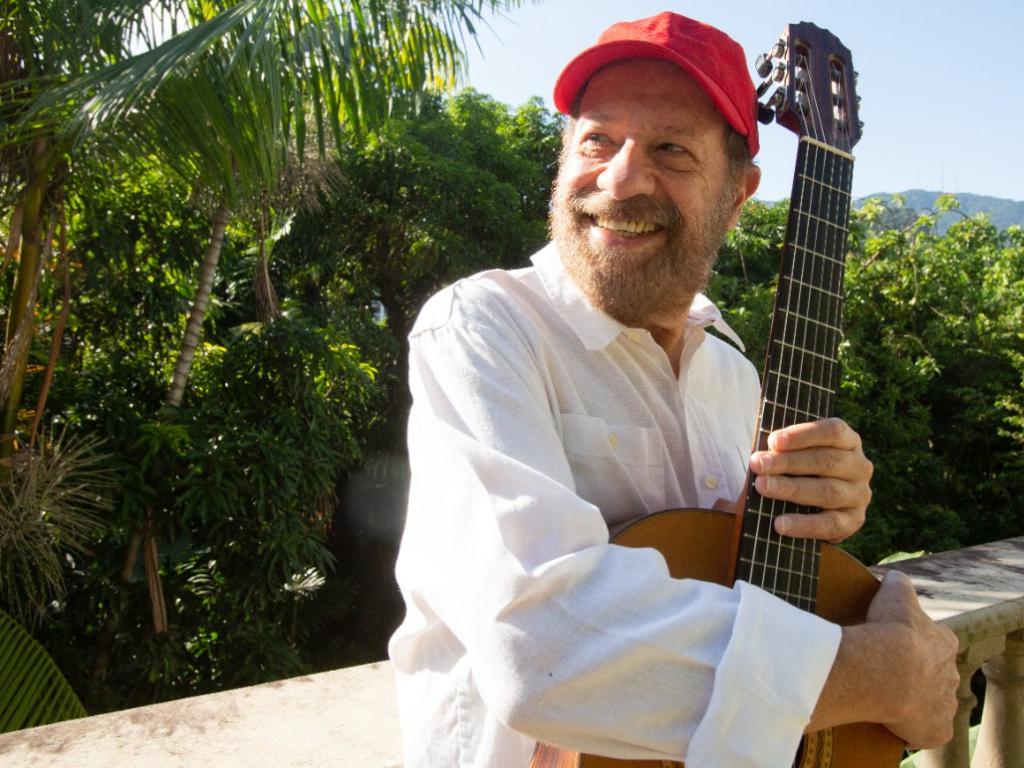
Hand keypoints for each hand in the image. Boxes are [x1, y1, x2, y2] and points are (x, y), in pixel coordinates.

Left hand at [747, 417, 871, 542]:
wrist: (810, 506)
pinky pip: (830, 524)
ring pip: (827, 492)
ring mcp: (859, 495)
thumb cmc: (797, 469)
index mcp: (848, 441)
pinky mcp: (854, 521)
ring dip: (791, 489)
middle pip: (826, 461)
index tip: (773, 441)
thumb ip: (783, 450)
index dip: (803, 435)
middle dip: (788, 462)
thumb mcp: (794, 453)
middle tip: (758, 464)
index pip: (832, 432)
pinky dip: (804, 524)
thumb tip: (761, 454)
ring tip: (762, 486)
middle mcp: (859, 466)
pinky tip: (779, 524)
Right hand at [810, 571, 959, 747]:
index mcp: (944, 643)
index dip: (914, 643)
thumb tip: (895, 576)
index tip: (894, 644)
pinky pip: (927, 732)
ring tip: (884, 696)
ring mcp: (944, 705)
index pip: (935, 642)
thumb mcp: (893, 594)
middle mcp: (950, 675)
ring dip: (914, 702)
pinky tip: (894, 723)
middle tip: (885, 671)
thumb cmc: (889, 630)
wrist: (883, 670)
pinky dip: (913, 730)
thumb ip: (898, 583)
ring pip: (932, 704)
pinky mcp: (936, 731)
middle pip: (934, 674)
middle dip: (916, 674)